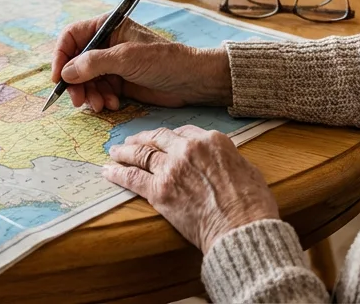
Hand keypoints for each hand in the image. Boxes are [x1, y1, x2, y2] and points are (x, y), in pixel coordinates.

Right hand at [51, 17, 230, 111]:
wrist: (191, 81)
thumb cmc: (164, 61)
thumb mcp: (127, 58)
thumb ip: (94, 63)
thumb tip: (66, 72)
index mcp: (107, 26)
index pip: (72, 36)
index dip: (61, 56)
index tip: (58, 78)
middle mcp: (106, 43)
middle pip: (75, 61)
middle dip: (75, 82)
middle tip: (78, 101)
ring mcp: (112, 63)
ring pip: (85, 79)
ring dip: (89, 94)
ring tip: (101, 105)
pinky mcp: (119, 81)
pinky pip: (98, 90)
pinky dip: (101, 99)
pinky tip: (113, 104)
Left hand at [105, 124, 279, 253]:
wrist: (242, 228)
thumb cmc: (252, 204)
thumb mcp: (246, 169)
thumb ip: (227, 159)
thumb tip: (220, 163)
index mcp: (211, 140)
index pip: (182, 132)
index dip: (169, 136)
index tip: (160, 139)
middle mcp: (188, 149)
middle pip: (157, 138)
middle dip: (142, 139)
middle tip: (131, 141)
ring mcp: (171, 169)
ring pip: (141, 155)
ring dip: (124, 152)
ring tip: (114, 152)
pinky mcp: (160, 191)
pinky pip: (133, 178)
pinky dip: (118, 173)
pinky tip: (108, 171)